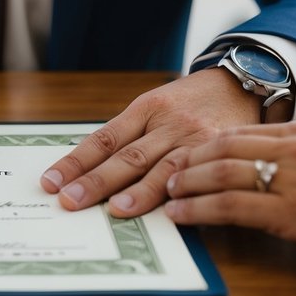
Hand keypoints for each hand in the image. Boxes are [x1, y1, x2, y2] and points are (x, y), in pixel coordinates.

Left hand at [40, 68, 262, 215]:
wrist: (245, 82)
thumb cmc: (192, 102)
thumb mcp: (158, 107)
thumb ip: (132, 136)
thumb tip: (90, 171)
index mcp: (146, 108)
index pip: (104, 138)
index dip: (76, 162)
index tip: (51, 182)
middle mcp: (168, 123)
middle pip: (127, 155)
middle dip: (96, 181)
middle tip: (69, 201)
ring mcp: (196, 138)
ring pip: (163, 167)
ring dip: (138, 192)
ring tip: (115, 210)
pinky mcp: (222, 151)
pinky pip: (200, 175)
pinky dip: (183, 195)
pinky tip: (170, 213)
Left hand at [165, 118, 295, 271]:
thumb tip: (288, 163)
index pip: (242, 132)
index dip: (207, 146)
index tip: (189, 155)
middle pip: (222, 148)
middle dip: (188, 161)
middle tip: (167, 172)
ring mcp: (292, 180)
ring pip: (220, 173)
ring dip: (186, 183)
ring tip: (166, 193)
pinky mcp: (293, 214)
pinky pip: (231, 207)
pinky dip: (199, 209)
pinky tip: (181, 214)